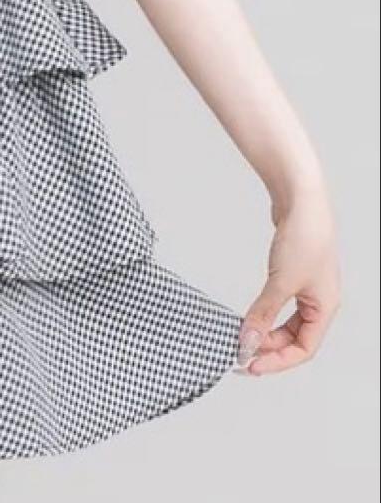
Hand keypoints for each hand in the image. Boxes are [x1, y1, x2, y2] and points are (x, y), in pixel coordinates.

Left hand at [236, 185, 340, 374]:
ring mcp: (307, 287)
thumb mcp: (281, 282)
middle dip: (268, 348)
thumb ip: (263, 314)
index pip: (304, 349)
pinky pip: (279, 304)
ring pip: (286, 322)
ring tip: (241, 337)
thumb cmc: (303, 238)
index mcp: (325, 308)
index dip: (277, 361)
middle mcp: (319, 301)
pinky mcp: (293, 273)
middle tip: (240, 353)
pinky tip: (248, 315)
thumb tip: (247, 341)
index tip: (249, 365)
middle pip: (294, 338)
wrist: (301, 199)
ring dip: (264, 331)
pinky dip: (264, 312)